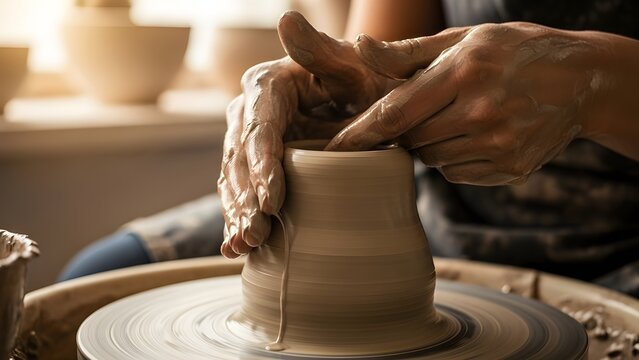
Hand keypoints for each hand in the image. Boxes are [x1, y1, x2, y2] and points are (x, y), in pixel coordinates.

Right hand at [218, 11, 393, 257]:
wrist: (369, 102)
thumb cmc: (367, 82)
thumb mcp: (352, 66)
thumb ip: (319, 50)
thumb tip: (284, 17)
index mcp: (267, 86)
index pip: (259, 129)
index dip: (262, 166)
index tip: (272, 201)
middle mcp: (249, 112)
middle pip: (240, 160)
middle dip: (246, 200)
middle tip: (257, 234)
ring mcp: (249, 140)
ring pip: (234, 180)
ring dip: (238, 215)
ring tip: (244, 246)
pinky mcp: (256, 163)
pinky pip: (240, 192)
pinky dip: (238, 219)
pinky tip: (236, 249)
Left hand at [327, 23, 602, 184]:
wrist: (583, 81)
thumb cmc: (514, 51)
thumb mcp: (464, 39)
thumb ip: (408, 52)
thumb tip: (361, 48)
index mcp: (463, 73)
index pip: (395, 114)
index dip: (359, 134)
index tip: (331, 151)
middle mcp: (480, 114)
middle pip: (411, 141)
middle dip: (406, 129)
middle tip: (428, 107)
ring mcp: (498, 146)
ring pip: (432, 159)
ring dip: (431, 142)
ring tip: (459, 115)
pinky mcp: (510, 169)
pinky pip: (457, 173)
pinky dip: (454, 157)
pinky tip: (477, 133)